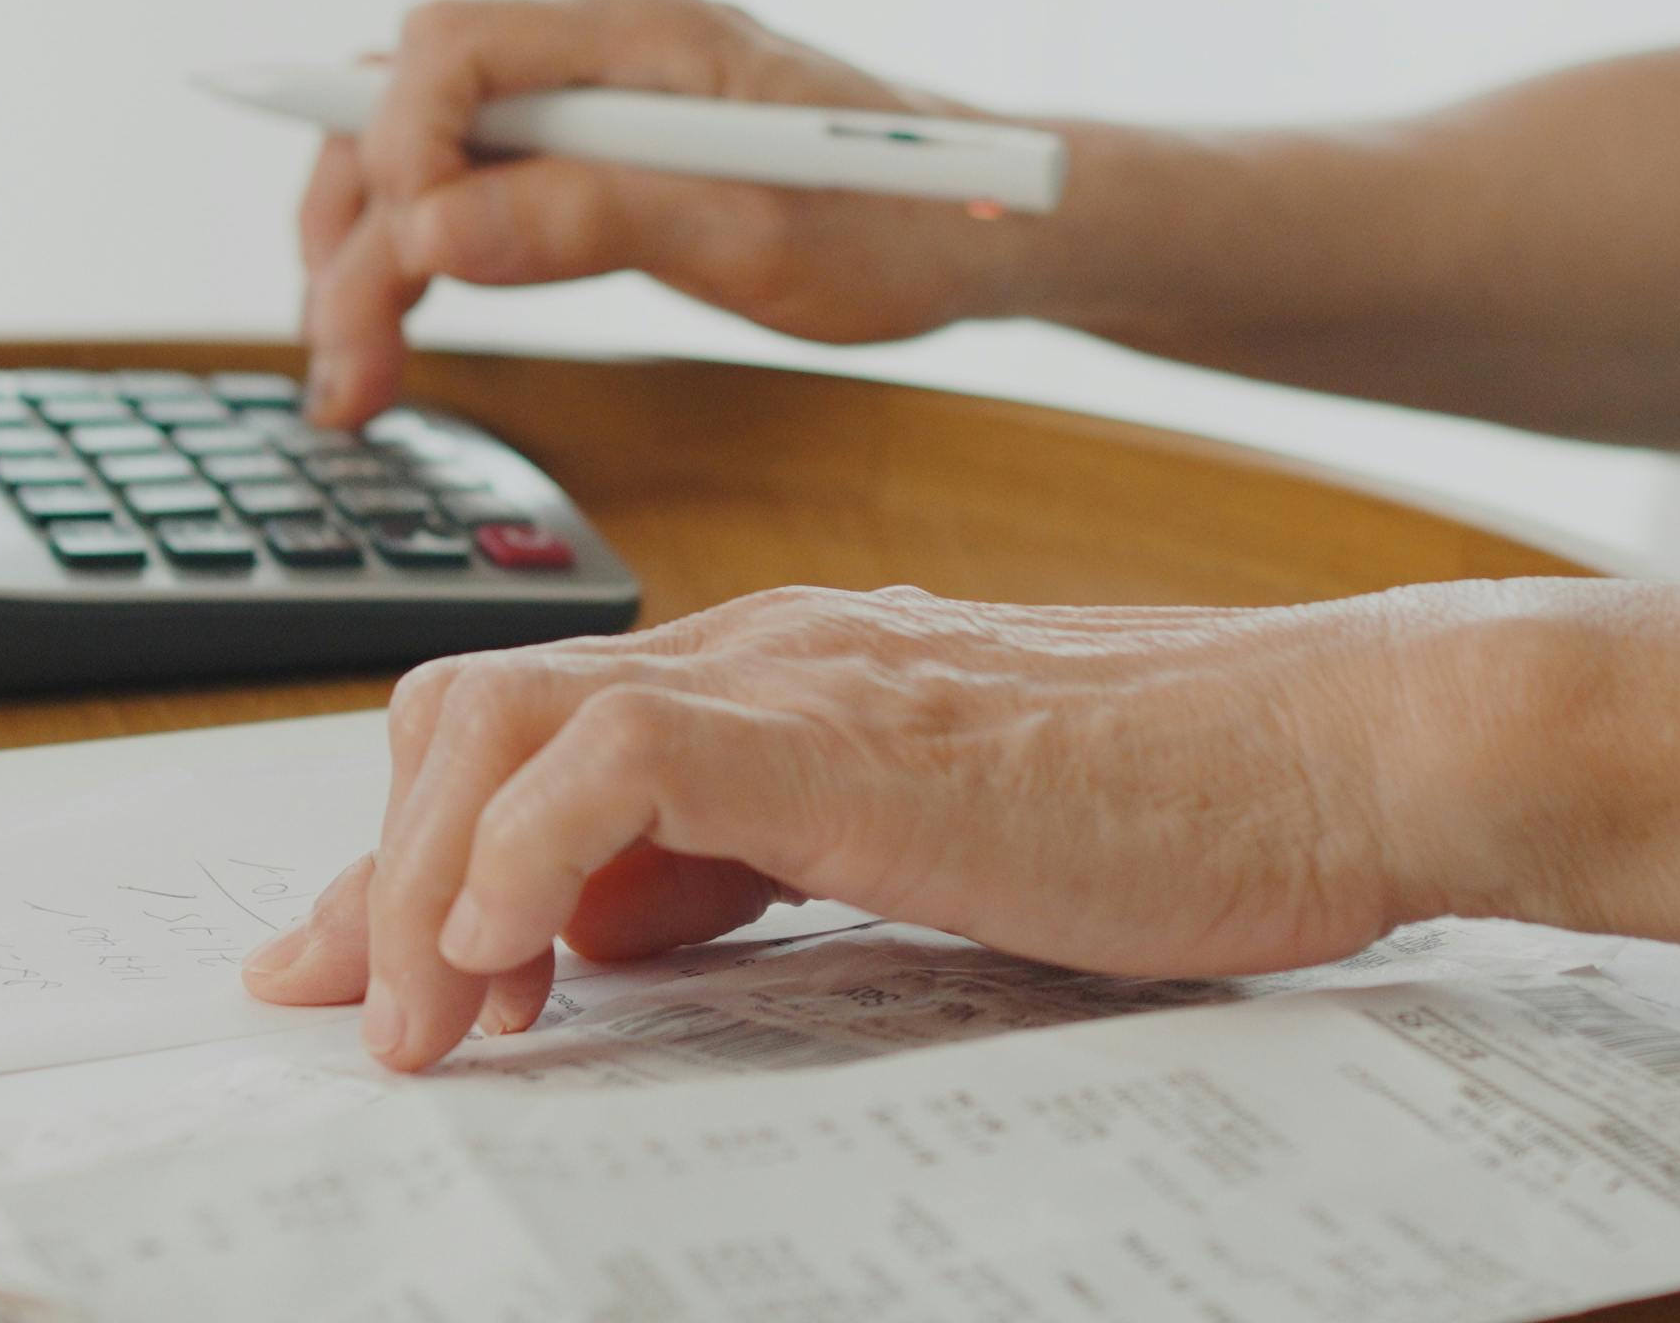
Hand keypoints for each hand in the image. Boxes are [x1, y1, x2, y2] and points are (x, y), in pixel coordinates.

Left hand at [236, 582, 1472, 1072]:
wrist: (1335, 752)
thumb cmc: (1176, 810)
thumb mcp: (919, 853)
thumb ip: (763, 865)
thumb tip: (617, 937)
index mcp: (772, 680)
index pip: (523, 735)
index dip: (407, 858)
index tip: (344, 974)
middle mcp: (757, 654)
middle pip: (469, 711)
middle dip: (382, 876)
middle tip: (378, 1025)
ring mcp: (795, 678)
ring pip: (500, 719)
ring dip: (424, 883)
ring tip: (436, 1023)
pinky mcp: (845, 732)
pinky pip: (613, 757)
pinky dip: (524, 857)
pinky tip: (524, 962)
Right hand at [295, 0, 1029, 424]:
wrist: (989, 223)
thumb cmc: (901, 223)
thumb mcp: (757, 235)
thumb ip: (594, 218)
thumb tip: (435, 230)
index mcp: (645, 33)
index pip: (452, 46)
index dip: (393, 144)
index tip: (397, 259)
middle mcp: (602, 44)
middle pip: (408, 98)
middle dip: (353, 225)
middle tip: (345, 366)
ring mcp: (594, 94)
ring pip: (422, 146)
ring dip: (366, 250)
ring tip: (352, 374)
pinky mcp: (597, 150)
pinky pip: (472, 181)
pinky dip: (418, 252)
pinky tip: (395, 326)